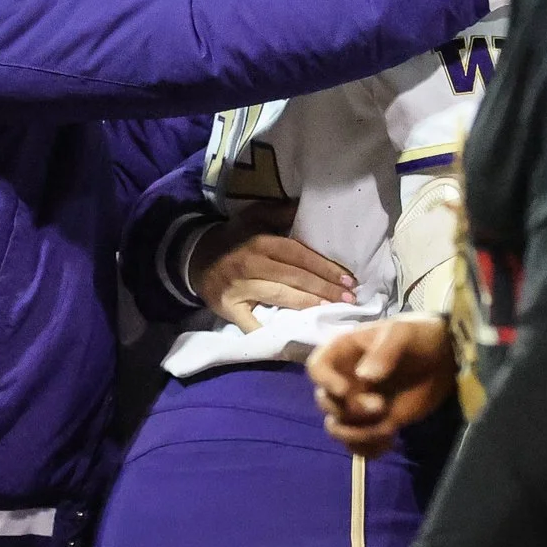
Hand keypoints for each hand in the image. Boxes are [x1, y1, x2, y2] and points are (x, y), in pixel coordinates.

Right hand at [190, 213, 354, 331]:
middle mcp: (251, 264)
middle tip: (349, 299)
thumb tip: (307, 208)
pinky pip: (255, 324)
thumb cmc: (234, 238)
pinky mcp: (230, 309)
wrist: (197, 258)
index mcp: (260, 242)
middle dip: (324, 289)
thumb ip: (281, 213)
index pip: (298, 255)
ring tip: (332, 310)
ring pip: (281, 297)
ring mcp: (240, 288)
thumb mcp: (254, 217)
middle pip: (294, 277)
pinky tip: (296, 338)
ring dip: (309, 305)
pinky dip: (275, 332)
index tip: (348, 279)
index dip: (324, 267)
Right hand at [307, 315, 453, 457]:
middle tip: (381, 405)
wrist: (444, 357)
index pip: (316, 368)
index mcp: (343, 353)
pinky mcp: (375, 423)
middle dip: (350, 410)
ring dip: (355, 435)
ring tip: (384, 431)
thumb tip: (364, 377)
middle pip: (326, 403)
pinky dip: (368, 450)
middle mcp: (344, 380)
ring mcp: (359, 404)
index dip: (325, 382)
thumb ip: (383, 352)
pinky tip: (389, 443)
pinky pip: (358, 445)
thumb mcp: (401, 334)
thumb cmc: (417, 336)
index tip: (344, 390)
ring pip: (338, 428)